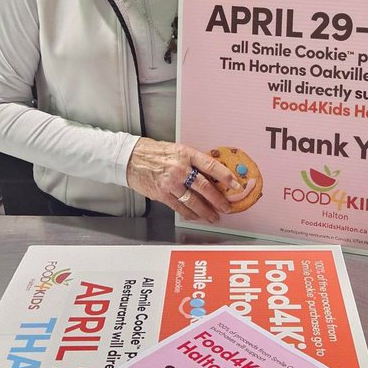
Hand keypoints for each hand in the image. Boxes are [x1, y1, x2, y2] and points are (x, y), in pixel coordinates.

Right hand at [126, 138, 241, 222]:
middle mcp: (180, 168)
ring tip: (214, 217)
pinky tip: (195, 216)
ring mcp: (171, 183)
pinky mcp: (162, 194)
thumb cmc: (155, 153)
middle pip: (205, 187)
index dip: (225, 176)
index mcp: (186, 154)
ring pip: (194, 201)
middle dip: (219, 200)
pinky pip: (180, 207)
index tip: (236, 184)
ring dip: (206, 211)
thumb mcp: (177, 150)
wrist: (131, 158)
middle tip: (227, 207)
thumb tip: (211, 175)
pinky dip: (189, 213)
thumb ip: (193, 162)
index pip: (211, 166)